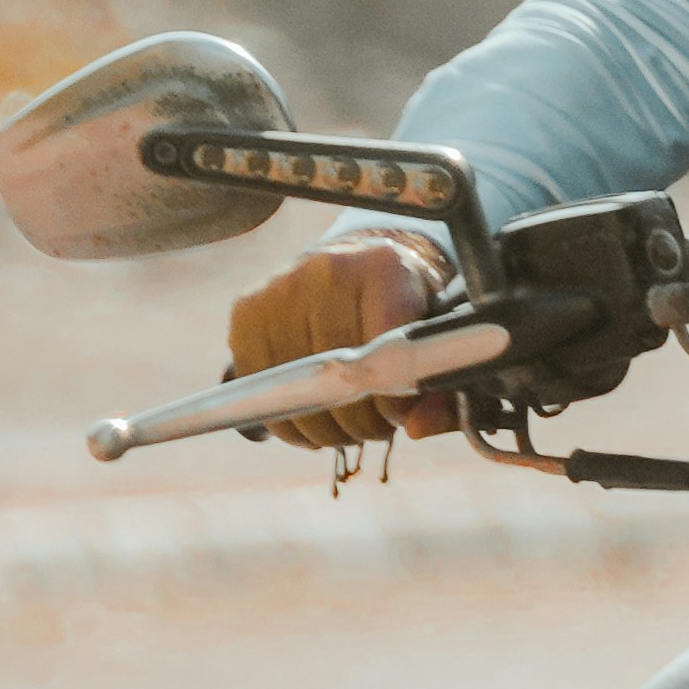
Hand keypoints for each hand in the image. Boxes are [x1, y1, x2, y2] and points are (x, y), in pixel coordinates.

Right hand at [222, 228, 459, 449]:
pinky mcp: (246, 310)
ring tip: (347, 425)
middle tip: (376, 428)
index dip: (391, 397)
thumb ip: (442, 380)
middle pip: (335, 373)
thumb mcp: (438, 330)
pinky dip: (285, 416)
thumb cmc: (406, 301)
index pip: (384, 348)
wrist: (359, 261)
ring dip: (322, 424)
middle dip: (359, 419)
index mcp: (384, 268)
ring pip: (294, 385)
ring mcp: (278, 289)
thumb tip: (417, 428)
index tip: (398, 417)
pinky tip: (311, 418)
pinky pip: (258, 383)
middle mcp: (326, 271)